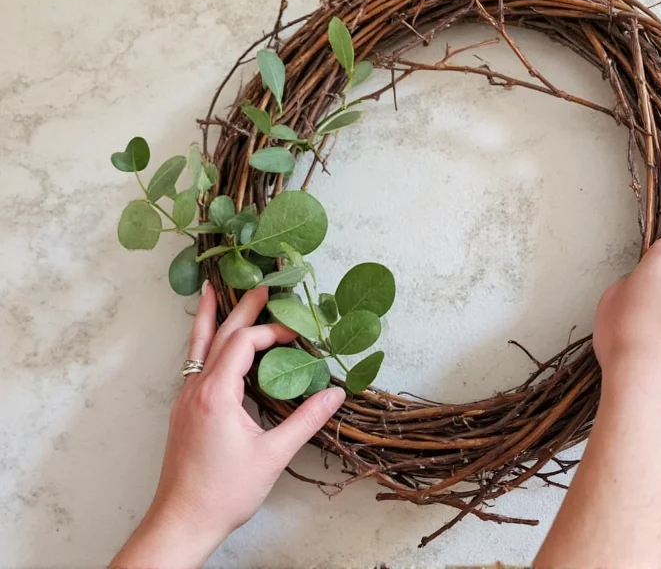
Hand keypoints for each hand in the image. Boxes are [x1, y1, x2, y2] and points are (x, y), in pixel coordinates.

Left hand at [111, 283, 345, 567]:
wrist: (182, 520)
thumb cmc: (224, 492)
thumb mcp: (273, 455)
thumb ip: (306, 420)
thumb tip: (335, 396)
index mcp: (216, 394)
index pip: (244, 343)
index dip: (272, 332)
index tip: (298, 334)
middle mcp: (195, 389)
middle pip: (218, 335)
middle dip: (240, 307)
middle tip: (258, 284)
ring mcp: (185, 399)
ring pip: (197, 347)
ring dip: (209, 317)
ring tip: (210, 290)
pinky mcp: (184, 411)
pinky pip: (194, 364)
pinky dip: (203, 343)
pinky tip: (210, 342)